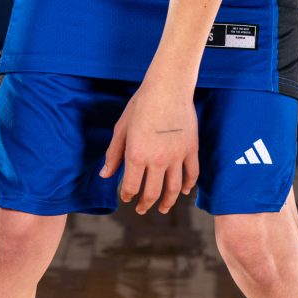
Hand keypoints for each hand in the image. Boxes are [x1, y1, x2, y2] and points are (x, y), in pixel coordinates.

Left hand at [101, 79, 198, 214]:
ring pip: (173, 189)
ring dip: (168, 202)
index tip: (126, 198)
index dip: (127, 196)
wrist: (168, 88)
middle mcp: (157, 160)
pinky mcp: (191, 149)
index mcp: (137, 155)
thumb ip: (114, 154)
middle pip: (152, 193)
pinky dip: (188, 186)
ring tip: (163, 209)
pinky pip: (192, 174)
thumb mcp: (121, 128)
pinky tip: (183, 192)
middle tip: (141, 209)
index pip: (131, 186)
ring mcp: (177, 156)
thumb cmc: (141, 104)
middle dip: (145, 204)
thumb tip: (105, 175)